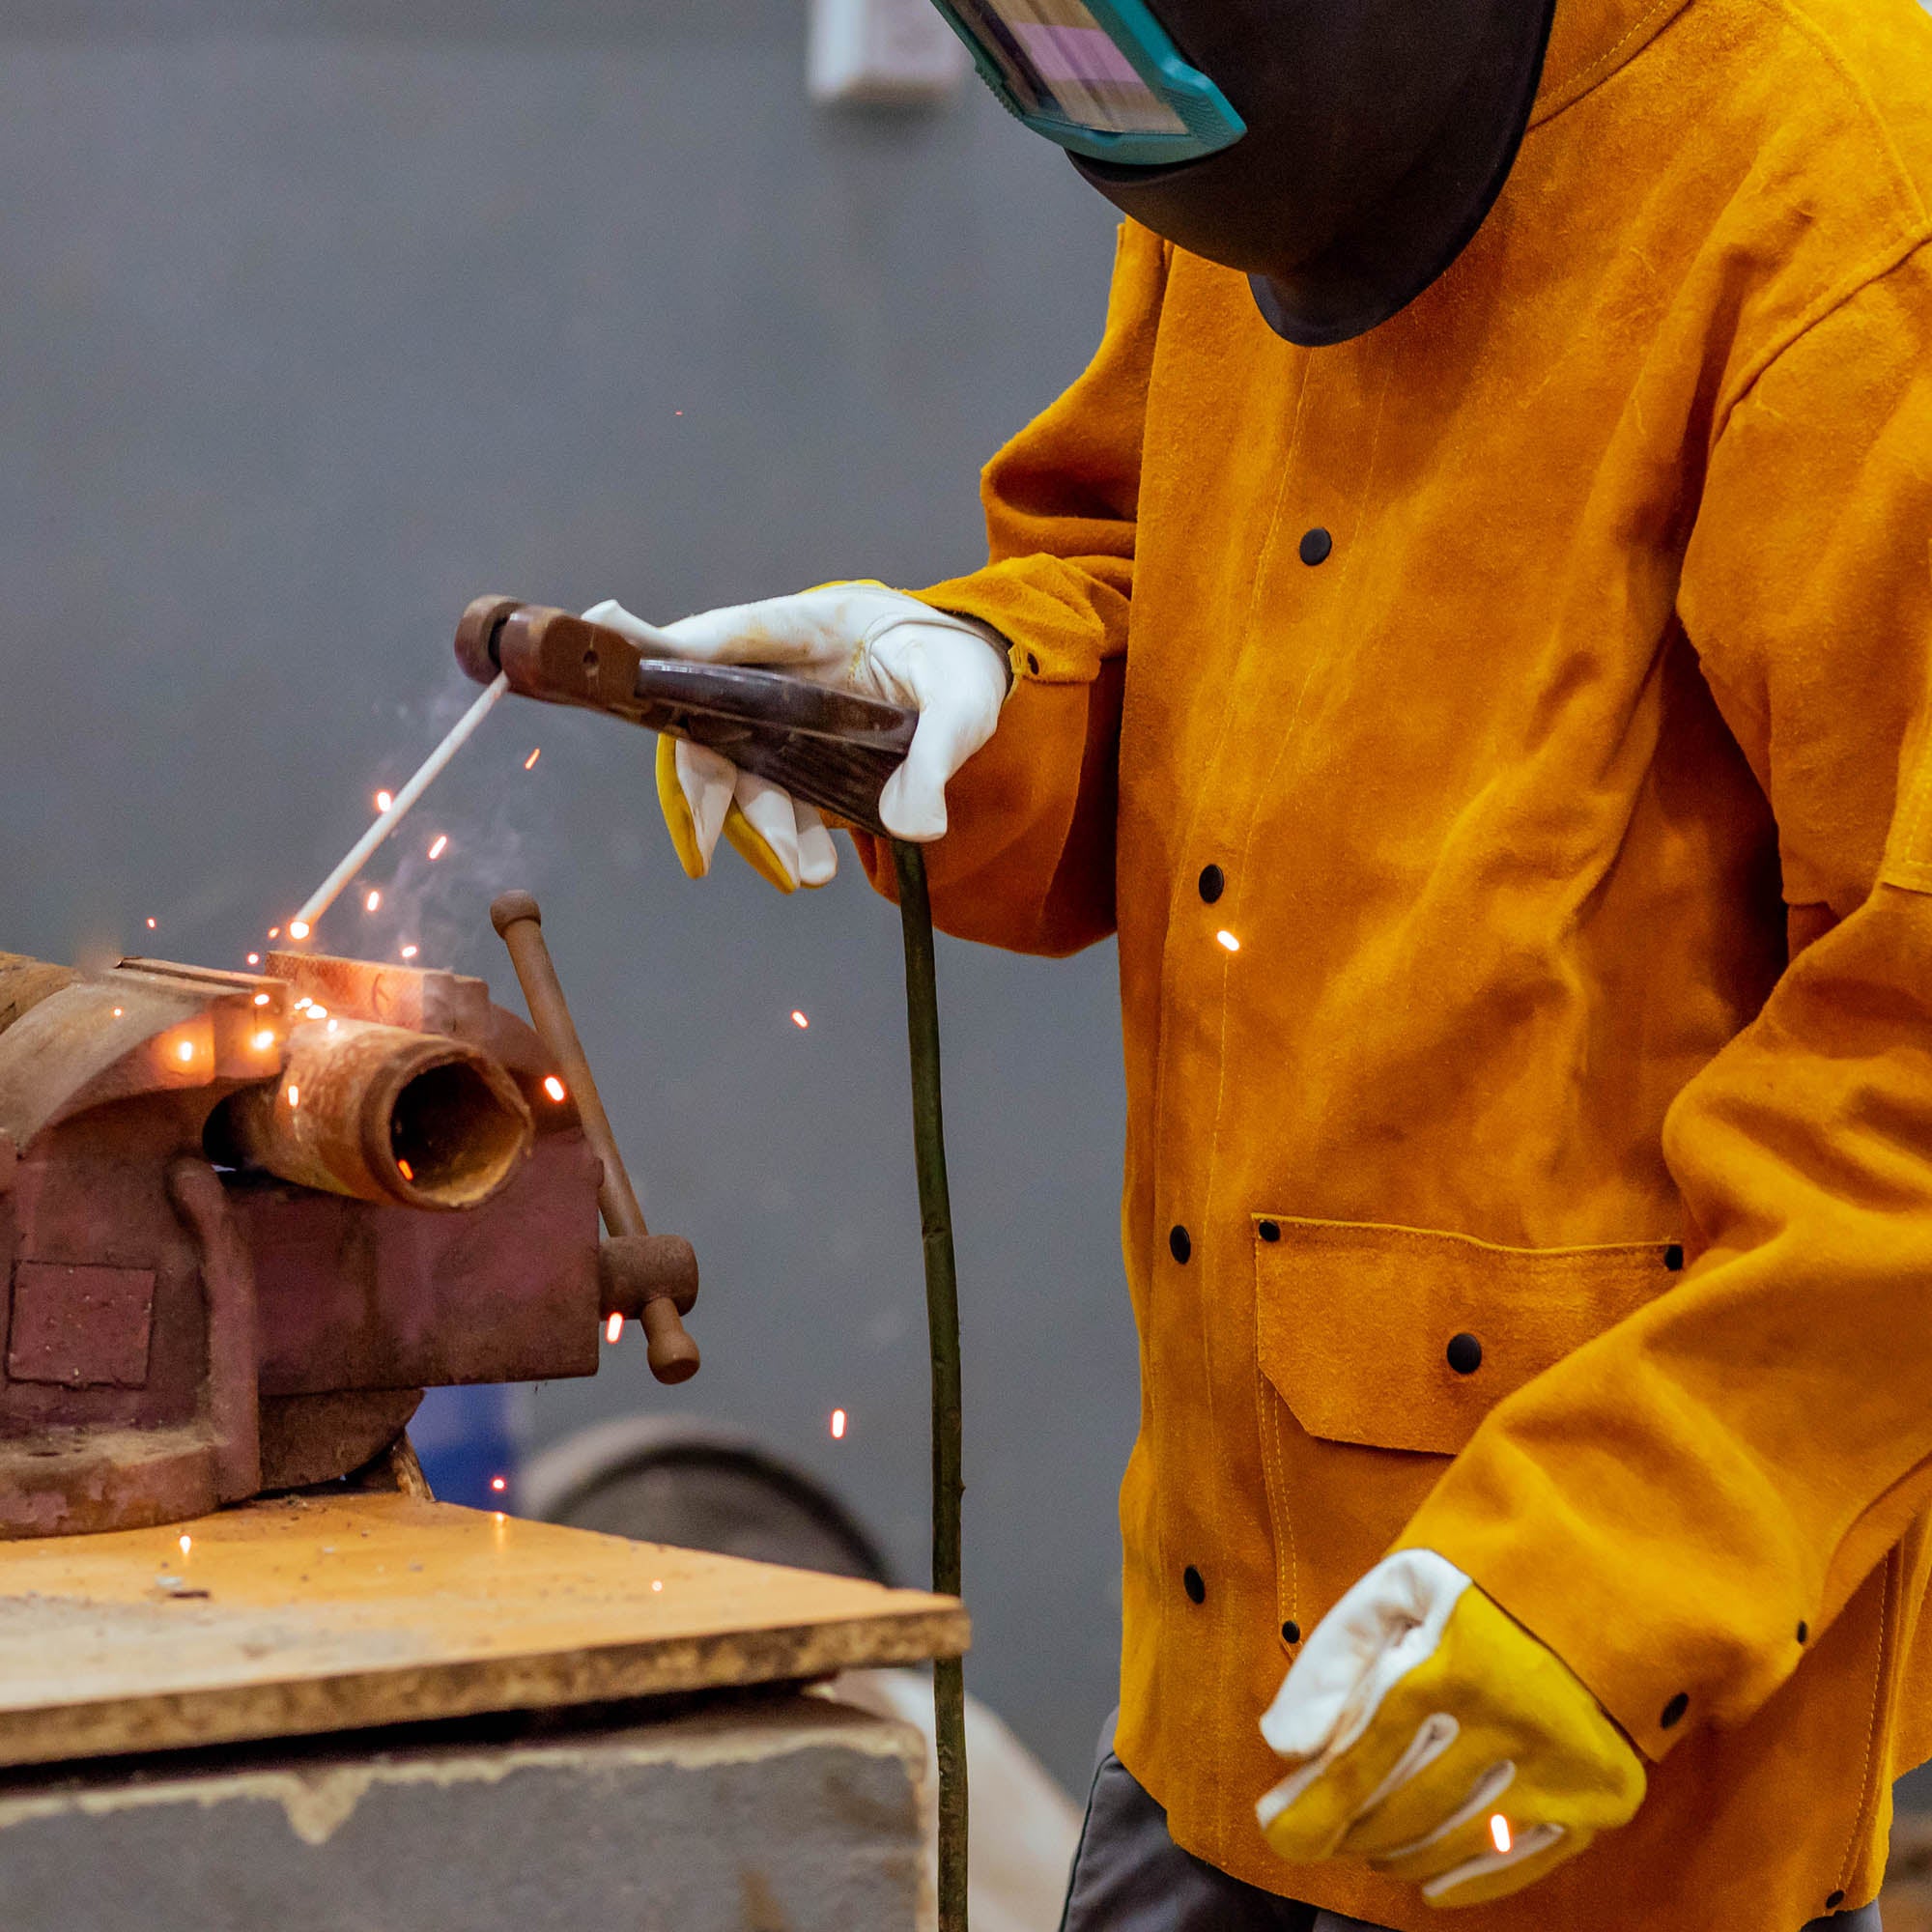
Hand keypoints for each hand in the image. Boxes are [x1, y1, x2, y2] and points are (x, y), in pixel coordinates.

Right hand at [583, 583, 1010, 891]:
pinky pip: (769, 798)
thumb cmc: (962, 668)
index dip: (676, 655)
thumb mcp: (965, 700)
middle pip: (710, 717)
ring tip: (804, 873)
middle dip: (705, 786)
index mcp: (813, 622)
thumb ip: (939, 754)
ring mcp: (781, 715)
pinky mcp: (794, 758)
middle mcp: (780, 667)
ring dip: (759, 826)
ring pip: (739, 770)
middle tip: (703, 848)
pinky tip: (810, 868)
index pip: (732, 634)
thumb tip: (914, 827)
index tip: (636, 677)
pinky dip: (782, 836)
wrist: (973, 684)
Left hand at [1256, 1551, 1644, 1907]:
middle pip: (1405, 1806)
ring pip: (1455, 1840)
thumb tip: (1285, 1747)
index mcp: (1454, 1661)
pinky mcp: (1601, 1797)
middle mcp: (1511, 1721)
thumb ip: (1334, 1657)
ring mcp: (1562, 1768)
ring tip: (1365, 1846)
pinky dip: (1467, 1881)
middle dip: (1347, 1829)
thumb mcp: (1399, 1588)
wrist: (1610, 1581)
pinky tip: (1427, 1884)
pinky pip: (1520, 1860)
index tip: (1277, 1830)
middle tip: (1314, 1834)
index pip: (1367, 1756)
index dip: (1316, 1804)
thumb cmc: (1484, 1580)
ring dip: (1397, 1853)